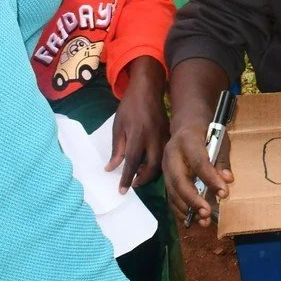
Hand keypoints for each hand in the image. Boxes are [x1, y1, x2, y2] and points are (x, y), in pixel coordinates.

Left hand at [108, 57, 169, 191]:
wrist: (148, 89)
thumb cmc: (129, 107)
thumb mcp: (118, 126)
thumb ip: (117, 148)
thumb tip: (111, 168)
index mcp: (138, 135)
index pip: (133, 162)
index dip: (127, 178)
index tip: (122, 191)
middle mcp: (153, 138)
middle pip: (153, 166)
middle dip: (143, 179)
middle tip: (133, 184)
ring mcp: (164, 136)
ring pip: (162, 161)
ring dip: (152, 173)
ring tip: (140, 176)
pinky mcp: (169, 134)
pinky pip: (165, 153)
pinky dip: (159, 163)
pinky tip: (150, 164)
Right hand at [164, 105, 231, 227]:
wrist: (187, 122)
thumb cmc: (207, 130)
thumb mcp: (220, 139)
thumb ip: (222, 160)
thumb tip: (227, 180)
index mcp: (188, 140)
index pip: (198, 162)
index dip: (210, 179)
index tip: (224, 193)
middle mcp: (172, 154)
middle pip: (179, 180)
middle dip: (193, 199)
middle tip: (207, 214)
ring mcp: (165, 166)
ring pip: (172, 191)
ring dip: (187, 208)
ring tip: (203, 221)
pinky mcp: (164, 175)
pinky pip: (170, 195)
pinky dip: (180, 209)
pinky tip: (192, 218)